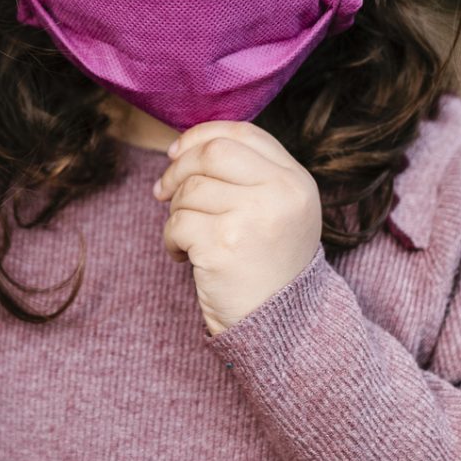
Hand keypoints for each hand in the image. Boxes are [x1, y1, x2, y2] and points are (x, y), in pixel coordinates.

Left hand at [153, 121, 323, 335]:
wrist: (282, 328)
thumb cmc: (268, 268)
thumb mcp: (278, 212)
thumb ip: (247, 175)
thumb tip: (181, 147)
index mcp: (296, 181)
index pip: (244, 133)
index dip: (202, 136)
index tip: (176, 152)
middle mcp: (281, 193)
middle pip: (212, 153)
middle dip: (178, 169)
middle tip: (163, 192)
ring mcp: (254, 218)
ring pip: (190, 189)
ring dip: (175, 212)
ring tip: (187, 238)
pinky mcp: (224, 245)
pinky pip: (177, 223)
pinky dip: (171, 240)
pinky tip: (184, 257)